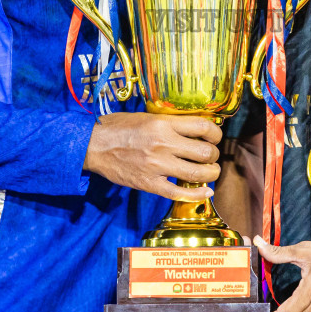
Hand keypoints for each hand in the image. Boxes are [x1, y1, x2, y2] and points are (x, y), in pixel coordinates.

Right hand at [83, 113, 221, 199]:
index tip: (215, 138)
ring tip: (211, 172)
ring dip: (211, 174)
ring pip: (197, 173)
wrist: (93, 145)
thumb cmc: (118, 128)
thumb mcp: (148, 116)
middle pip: (205, 152)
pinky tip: (206, 192)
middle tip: (211, 156)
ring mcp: (157, 166)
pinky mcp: (150, 183)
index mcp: (164, 124)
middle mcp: (164, 144)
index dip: (216, 134)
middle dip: (214, 155)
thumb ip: (170, 123)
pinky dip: (197, 195)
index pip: (204, 128)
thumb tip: (195, 129)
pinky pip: (179, 193)